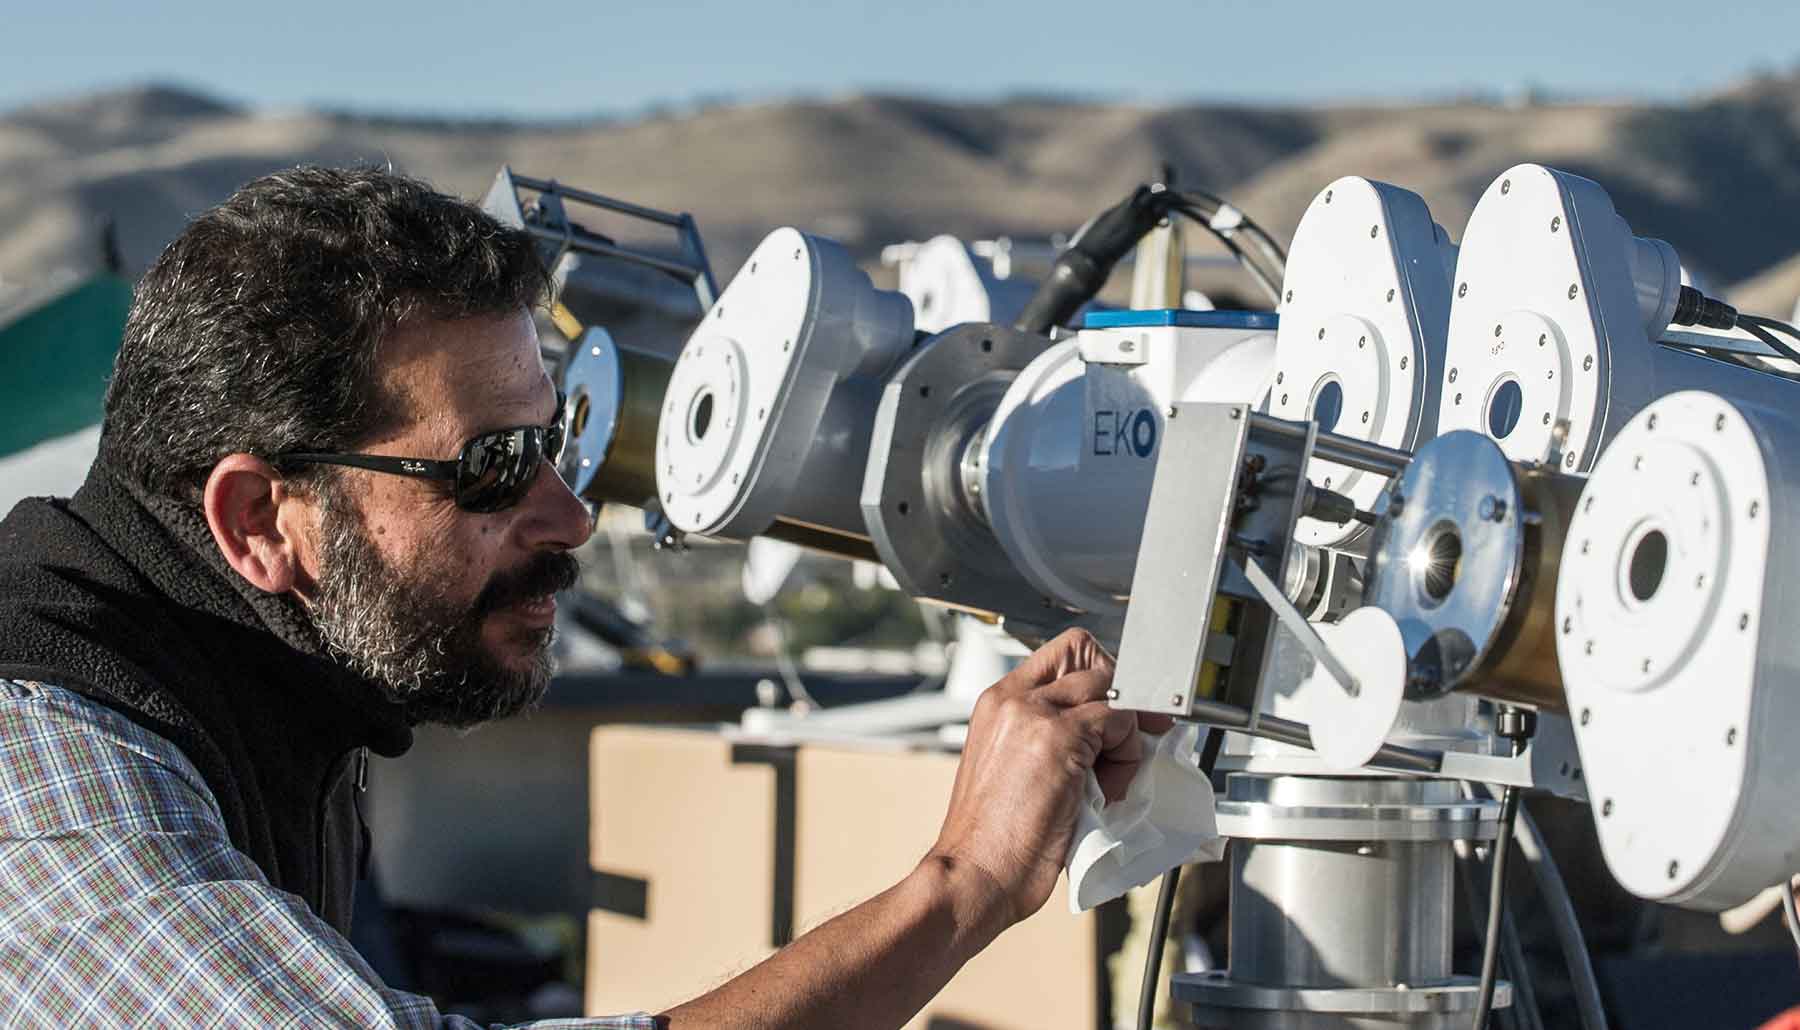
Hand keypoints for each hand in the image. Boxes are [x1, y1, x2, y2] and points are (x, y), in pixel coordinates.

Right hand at [925, 629, 1171, 929]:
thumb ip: (1047, 737)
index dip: (1100, 677)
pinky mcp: (1059, 737)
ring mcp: (1035, 714)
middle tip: (1125, 744)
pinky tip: (1106, 790)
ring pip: (1111, 690)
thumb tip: (1103, 734)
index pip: (1063, 654)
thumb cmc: (993, 841)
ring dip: (1125, 733)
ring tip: (1108, 780)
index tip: (1117, 713)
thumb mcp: (1012, 769)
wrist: (976, 874)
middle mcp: (1012, 698)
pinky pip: (1120, 721)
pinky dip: (1128, 754)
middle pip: (1092, 660)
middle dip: (1120, 700)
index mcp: (998, 702)